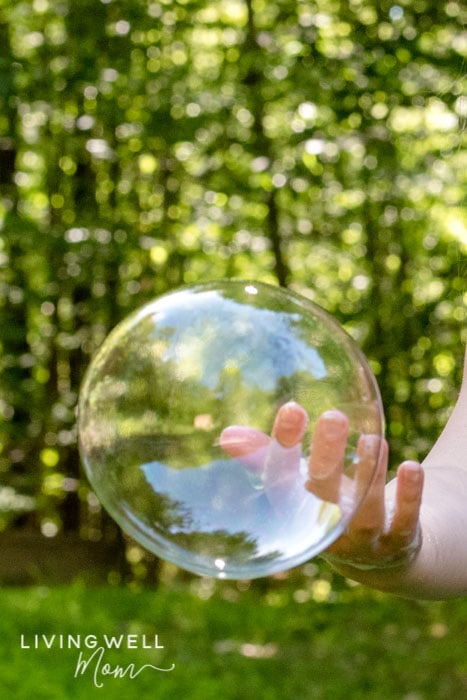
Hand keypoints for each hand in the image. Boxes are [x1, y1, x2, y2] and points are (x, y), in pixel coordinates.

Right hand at [220, 401, 423, 571]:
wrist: (379, 556)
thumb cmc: (329, 504)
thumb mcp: (299, 484)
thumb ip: (269, 456)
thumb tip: (227, 435)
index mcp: (296, 510)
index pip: (282, 480)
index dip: (283, 447)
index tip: (292, 408)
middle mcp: (326, 527)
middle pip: (323, 495)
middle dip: (327, 458)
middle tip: (333, 416)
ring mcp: (363, 539)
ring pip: (365, 511)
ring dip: (370, 476)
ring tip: (374, 439)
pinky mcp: (399, 541)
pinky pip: (405, 522)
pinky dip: (409, 497)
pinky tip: (411, 467)